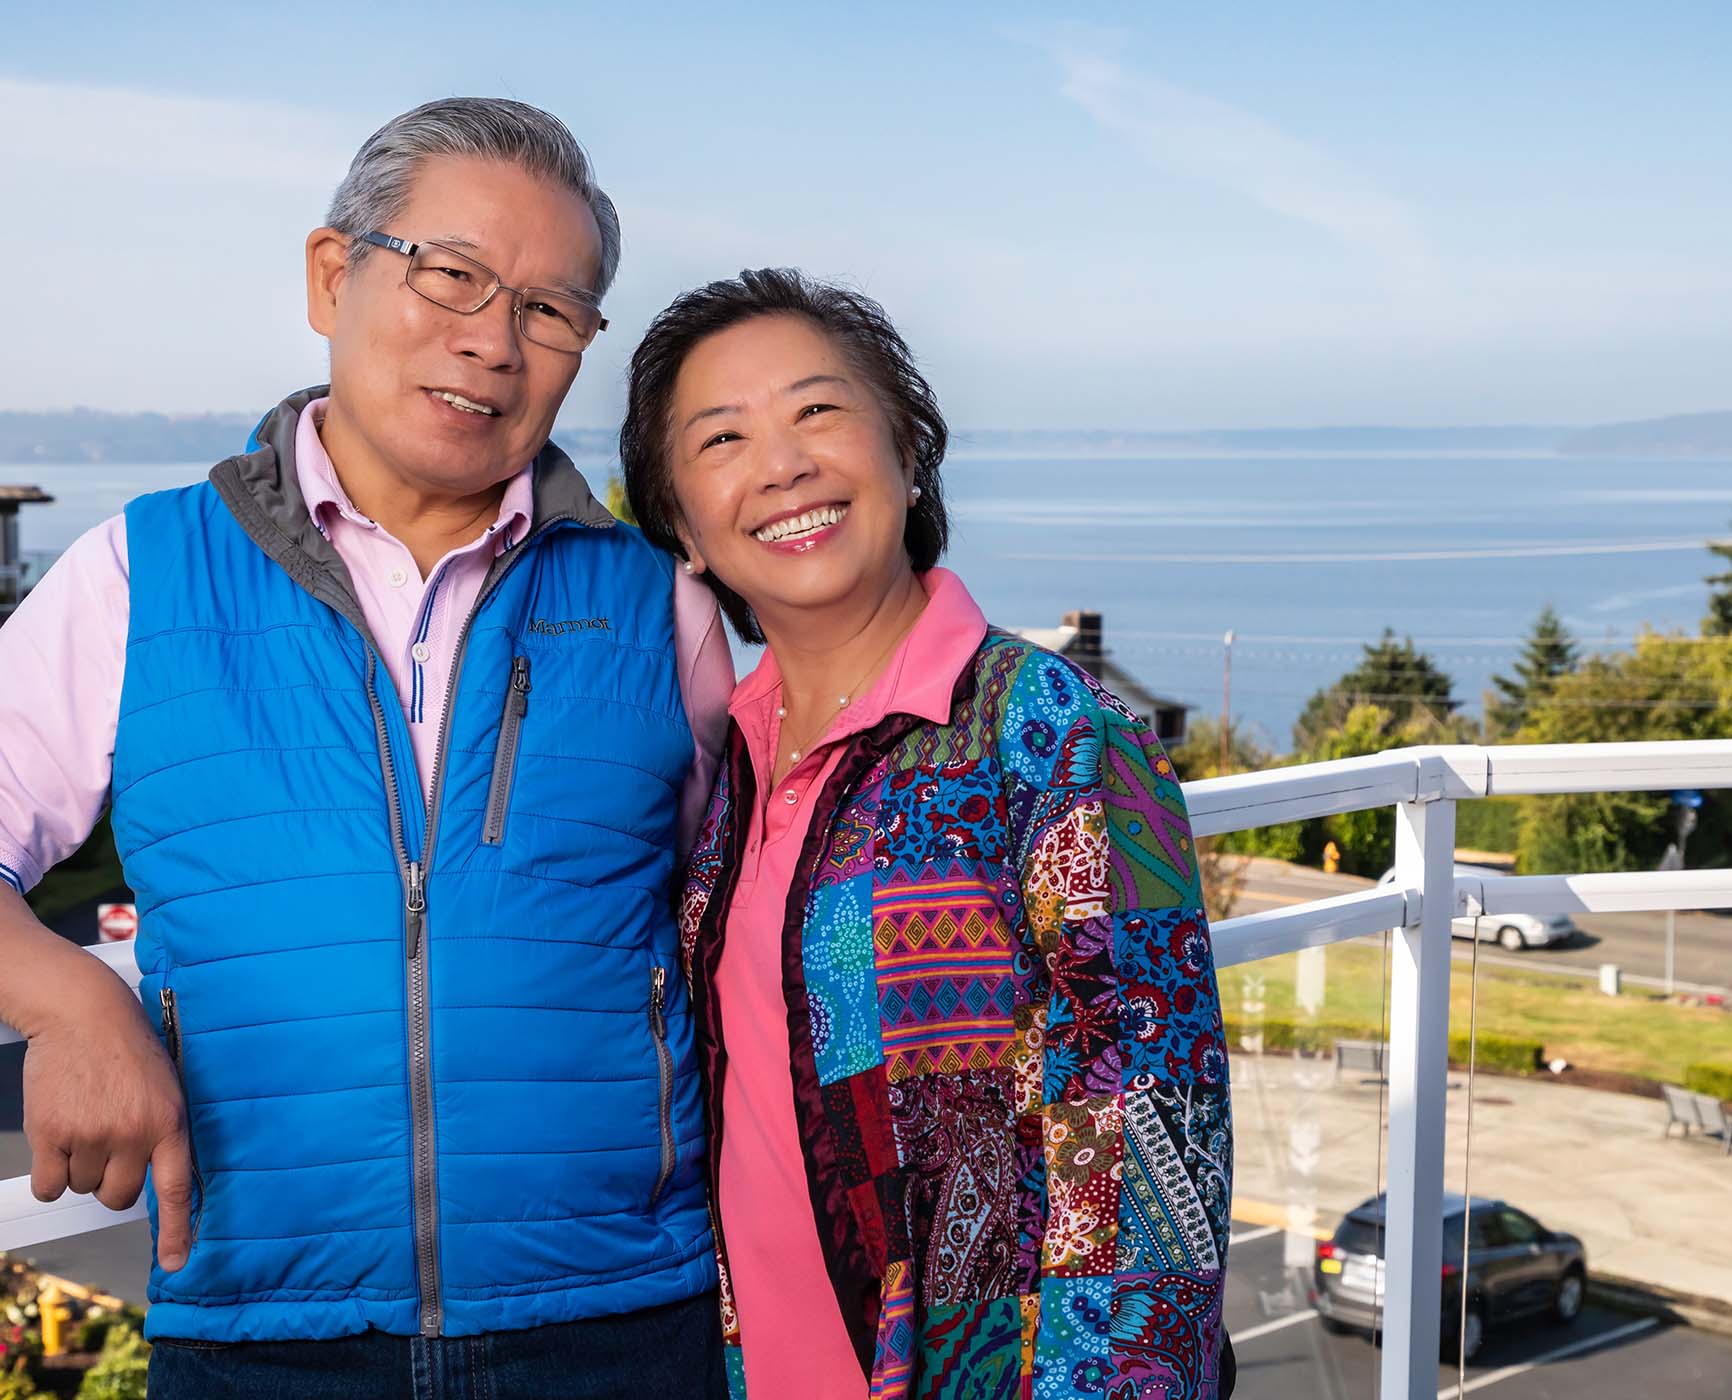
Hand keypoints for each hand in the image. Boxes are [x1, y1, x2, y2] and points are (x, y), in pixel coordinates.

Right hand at [21, 963, 195, 1270]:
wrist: (84, 1013)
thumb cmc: (128, 1052)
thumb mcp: (166, 1089)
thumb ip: (161, 1134)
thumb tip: (153, 1182)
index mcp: (169, 1123)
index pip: (176, 1189)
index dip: (177, 1231)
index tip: (177, 1263)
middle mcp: (133, 1134)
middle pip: (117, 1196)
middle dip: (109, 1180)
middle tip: (107, 1142)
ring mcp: (92, 1135)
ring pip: (81, 1188)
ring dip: (79, 1166)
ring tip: (86, 1120)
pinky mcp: (53, 1134)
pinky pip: (51, 1186)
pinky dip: (51, 1173)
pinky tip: (58, 1136)